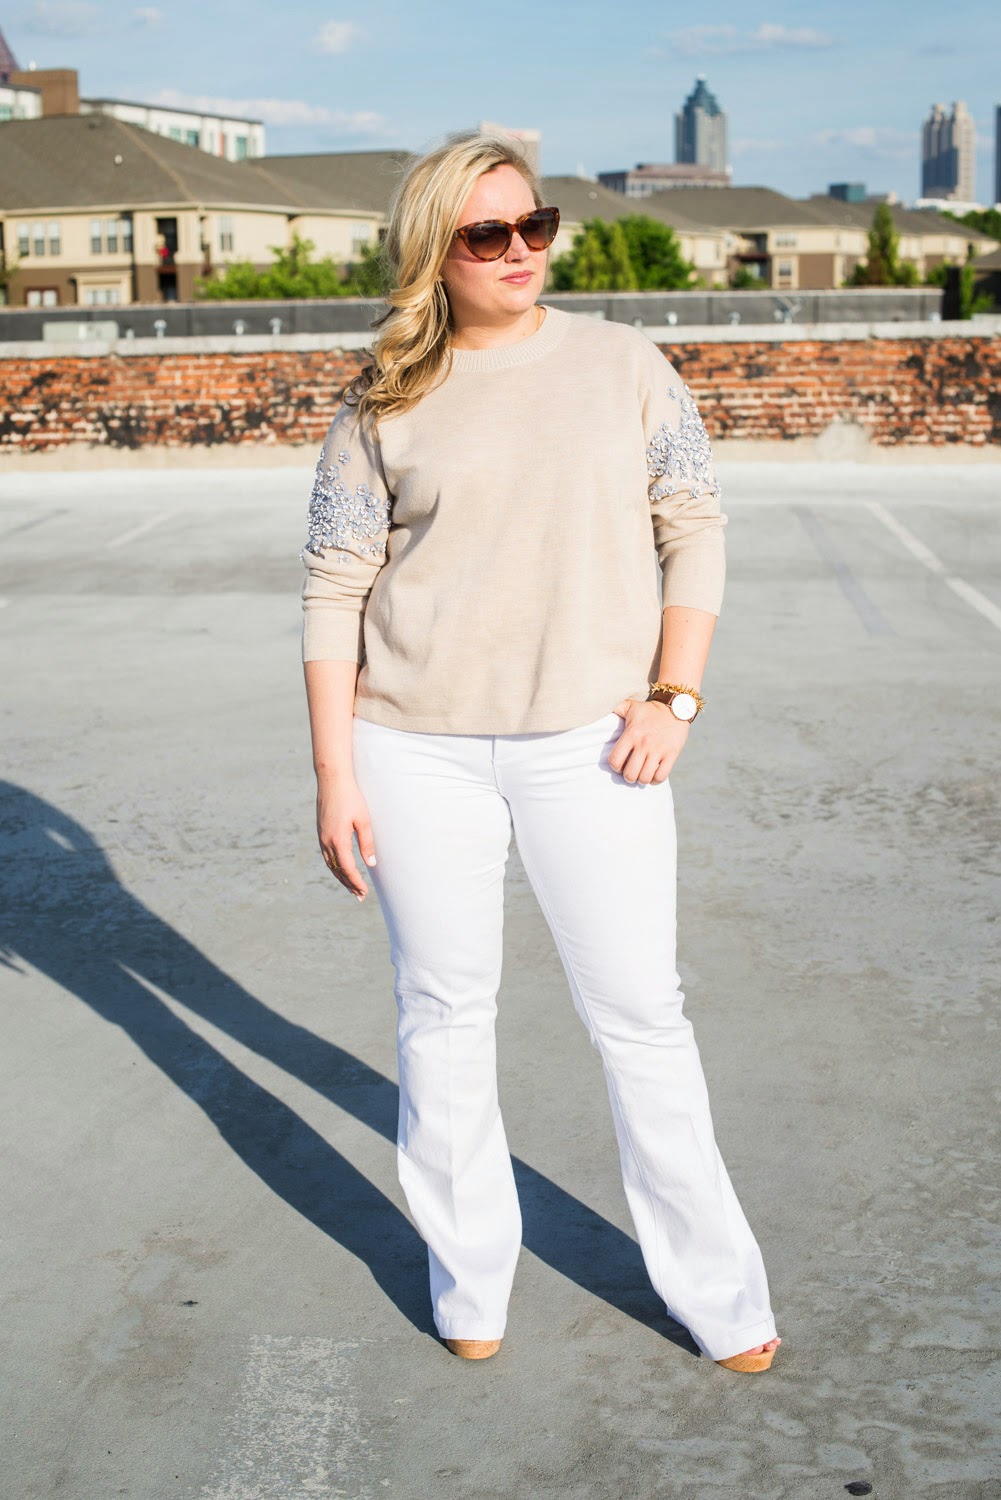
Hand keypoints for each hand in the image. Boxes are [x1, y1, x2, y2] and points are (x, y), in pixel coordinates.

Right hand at [315, 770, 376, 900]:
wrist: (332, 780)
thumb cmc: (351, 798)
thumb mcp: (363, 820)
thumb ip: (367, 843)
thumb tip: (371, 864)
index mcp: (338, 840)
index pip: (347, 869)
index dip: (356, 882)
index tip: (364, 892)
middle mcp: (326, 841)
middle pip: (337, 870)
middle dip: (348, 884)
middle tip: (359, 896)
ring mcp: (322, 837)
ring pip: (330, 864)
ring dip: (340, 876)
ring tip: (351, 886)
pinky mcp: (321, 832)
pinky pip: (326, 855)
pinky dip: (334, 866)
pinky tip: (340, 868)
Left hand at [607, 697, 689, 783]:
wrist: (676, 708)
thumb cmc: (649, 710)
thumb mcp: (630, 706)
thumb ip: (615, 708)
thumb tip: (599, 708)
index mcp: (631, 734)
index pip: (615, 761)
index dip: (615, 767)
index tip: (620, 765)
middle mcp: (644, 743)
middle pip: (630, 774)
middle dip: (628, 777)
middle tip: (631, 772)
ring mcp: (659, 750)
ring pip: (645, 778)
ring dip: (642, 779)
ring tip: (642, 775)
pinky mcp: (672, 754)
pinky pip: (661, 776)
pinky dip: (656, 780)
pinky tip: (654, 775)